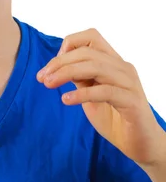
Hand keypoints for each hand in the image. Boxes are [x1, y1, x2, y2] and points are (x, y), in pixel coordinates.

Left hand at [36, 28, 163, 167]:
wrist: (141, 145)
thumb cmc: (114, 118)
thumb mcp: (90, 93)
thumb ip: (79, 77)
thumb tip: (58, 66)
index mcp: (113, 62)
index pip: (91, 36)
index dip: (69, 44)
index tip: (52, 64)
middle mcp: (123, 67)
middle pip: (87, 52)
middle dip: (60, 62)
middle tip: (42, 77)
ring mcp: (129, 83)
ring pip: (95, 66)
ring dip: (66, 73)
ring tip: (49, 84)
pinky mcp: (132, 101)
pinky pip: (104, 91)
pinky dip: (82, 93)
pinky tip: (66, 100)